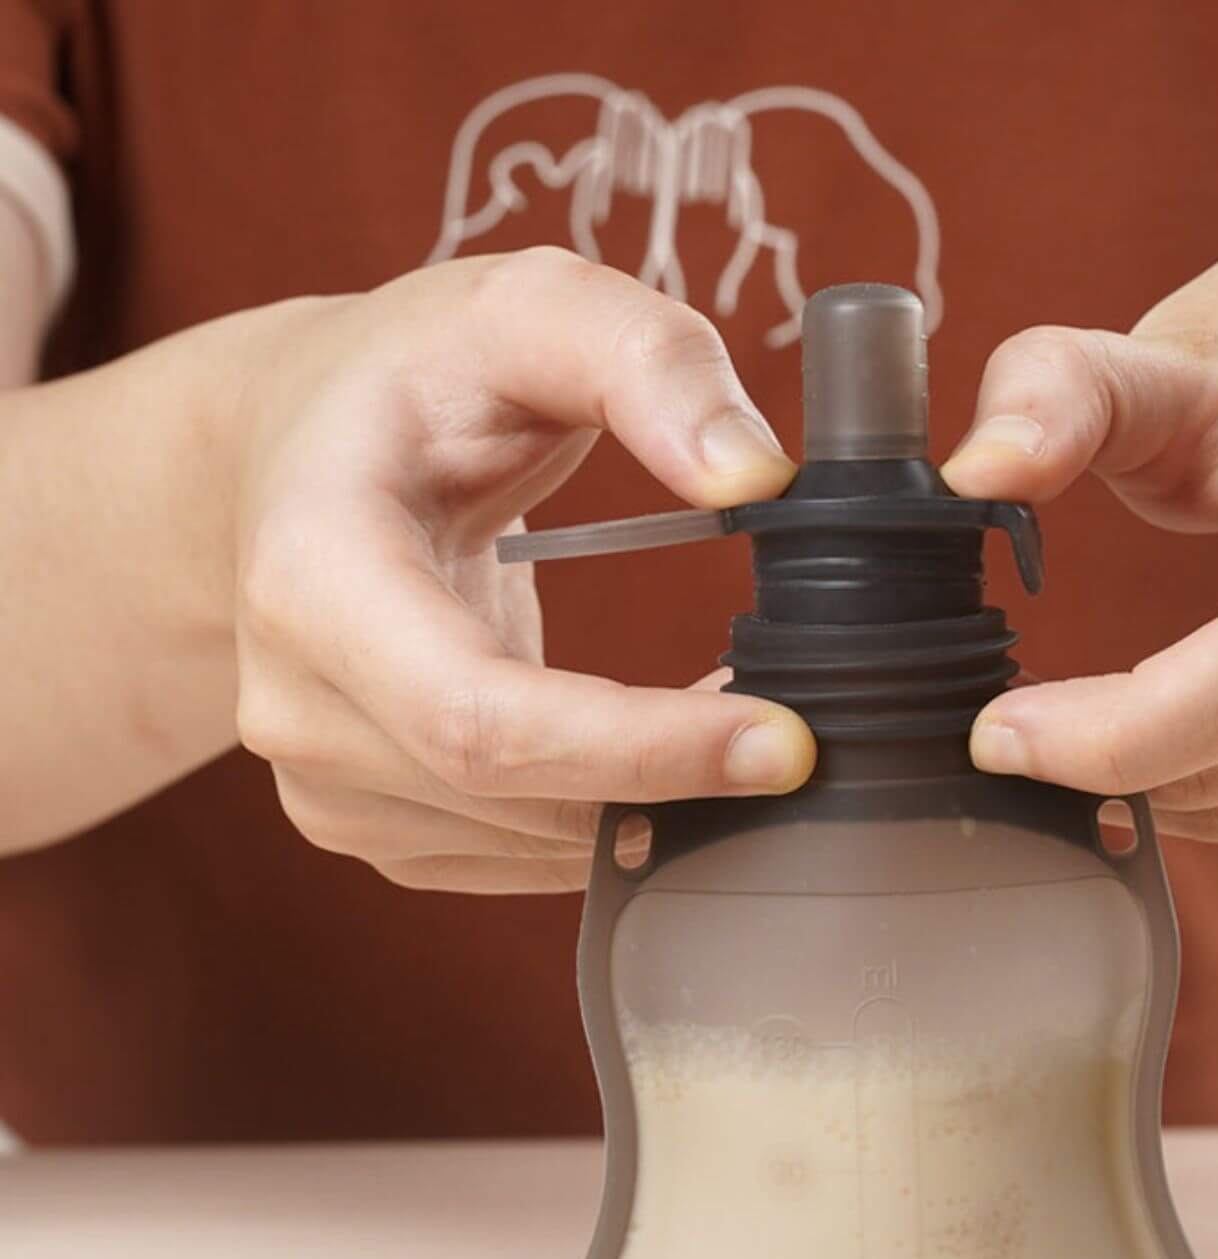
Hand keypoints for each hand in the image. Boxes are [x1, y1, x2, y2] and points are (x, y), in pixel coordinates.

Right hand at [230, 248, 813, 892]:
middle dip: (681, 780)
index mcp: (313, 579)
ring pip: (539, 845)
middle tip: (804, 724)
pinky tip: (660, 747)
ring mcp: (328, 788)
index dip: (641, 751)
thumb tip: (755, 478)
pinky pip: (527, 858)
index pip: (483, 719)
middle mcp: (299, 708)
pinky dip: (617, 816)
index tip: (785, 743)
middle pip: (523, 800)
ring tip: (737, 715)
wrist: (281, 459)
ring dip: (660, 803)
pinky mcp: (376, 829)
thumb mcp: (524, 310)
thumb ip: (647, 360)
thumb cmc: (404, 378)